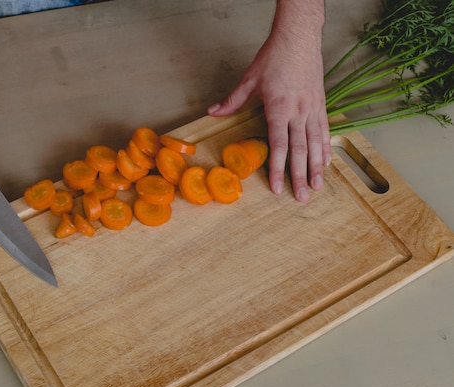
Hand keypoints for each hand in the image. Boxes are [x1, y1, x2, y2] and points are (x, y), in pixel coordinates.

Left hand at [208, 29, 330, 201]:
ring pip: (316, 143)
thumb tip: (212, 112)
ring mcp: (312, 108)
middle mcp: (298, 111)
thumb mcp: (250, 79)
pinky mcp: (321, 103)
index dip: (278, 168)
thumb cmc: (275, 56)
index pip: (279, 145)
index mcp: (279, 108)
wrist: (299, 36)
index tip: (278, 187)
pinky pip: (324, 130)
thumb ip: (232, 101)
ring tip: (317, 186)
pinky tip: (326, 162)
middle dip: (299, 176)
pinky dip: (325, 148)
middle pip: (300, 150)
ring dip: (316, 167)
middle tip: (302, 197)